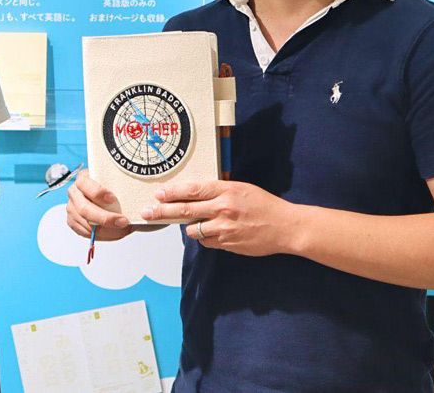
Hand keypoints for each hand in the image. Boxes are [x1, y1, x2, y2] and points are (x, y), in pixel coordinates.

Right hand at [65, 171, 132, 240]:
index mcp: (83, 178)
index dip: (97, 192)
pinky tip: (113, 232)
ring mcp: (71, 208)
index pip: (84, 183)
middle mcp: (74, 192)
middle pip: (83, 208)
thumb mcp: (121, 185)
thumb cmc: (116, 190)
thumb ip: (126, 190)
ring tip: (122, 229)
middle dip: (104, 218)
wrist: (111, 199)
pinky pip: (84, 232)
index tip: (113, 199)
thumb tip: (141, 203)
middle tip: (123, 221)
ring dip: (105, 229)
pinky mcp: (72, 221)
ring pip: (85, 223)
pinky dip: (100, 235)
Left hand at [141, 180, 296, 256]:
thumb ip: (218, 191)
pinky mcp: (227, 244)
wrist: (286, 227)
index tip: (158, 194)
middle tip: (147, 212)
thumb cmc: (264, 205)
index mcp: (227, 190)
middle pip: (185, 210)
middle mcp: (223, 208)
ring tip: (192, 223)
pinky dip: (204, 238)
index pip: (193, 190)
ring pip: (192, 229)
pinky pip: (206, 242)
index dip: (172, 192)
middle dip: (162, 211)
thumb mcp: (242, 189)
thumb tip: (194, 195)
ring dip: (188, 227)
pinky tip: (212, 233)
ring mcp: (224, 228)